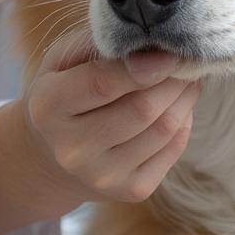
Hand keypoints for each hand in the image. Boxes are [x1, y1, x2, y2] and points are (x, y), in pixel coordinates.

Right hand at [0, 32, 199, 234]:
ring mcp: (102, 176)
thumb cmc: (64, 90)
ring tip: (187, 77)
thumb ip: (101, 44)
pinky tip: (178, 105)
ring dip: (185, 96)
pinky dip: (184, 120)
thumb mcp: (63, 59)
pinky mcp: (131, 191)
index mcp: (48, 108)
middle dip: (174, 78)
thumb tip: (152, 48)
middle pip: (142, 108)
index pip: (103, 84)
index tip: (171, 50)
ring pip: (164, 128)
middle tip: (186, 58)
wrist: (53, 154)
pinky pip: (174, 148)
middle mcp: (72, 149)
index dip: (144, 65)